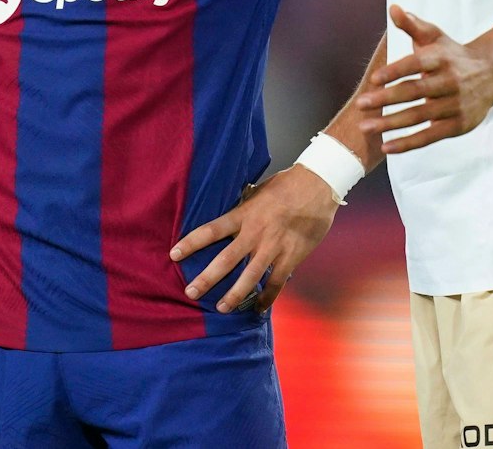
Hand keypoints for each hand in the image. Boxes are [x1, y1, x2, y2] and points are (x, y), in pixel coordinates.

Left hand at [170, 166, 339, 312]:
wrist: (319, 185)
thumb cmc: (288, 185)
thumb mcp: (258, 192)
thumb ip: (243, 207)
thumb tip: (228, 215)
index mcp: (245, 214)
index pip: (211, 230)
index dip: (191, 242)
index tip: (174, 254)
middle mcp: (256, 232)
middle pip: (226, 259)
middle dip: (207, 278)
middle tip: (191, 293)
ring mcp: (274, 246)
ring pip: (250, 276)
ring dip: (234, 294)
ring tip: (221, 308)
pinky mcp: (291, 256)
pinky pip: (276, 282)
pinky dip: (267, 297)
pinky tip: (259, 308)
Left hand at [358, 4, 492, 154]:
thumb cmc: (453, 54)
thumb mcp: (435, 36)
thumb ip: (412, 25)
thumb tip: (393, 8)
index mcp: (442, 58)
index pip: (416, 64)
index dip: (395, 71)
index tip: (374, 79)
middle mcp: (450, 81)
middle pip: (415, 92)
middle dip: (386, 99)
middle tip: (361, 104)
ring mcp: (455, 105)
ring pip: (419, 116)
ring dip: (391, 123)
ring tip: (366, 125)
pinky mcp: (458, 125)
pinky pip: (429, 136)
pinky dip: (407, 143)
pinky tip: (386, 146)